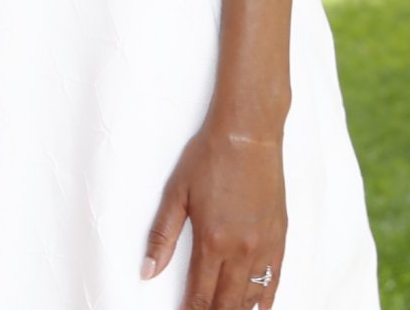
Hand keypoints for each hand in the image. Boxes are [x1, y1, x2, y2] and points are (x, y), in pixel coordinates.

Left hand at [143, 125, 285, 309]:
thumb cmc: (208, 157)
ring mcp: (264, 247)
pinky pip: (275, 281)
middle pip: (227, 302)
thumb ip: (161, 235)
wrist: (248, 134)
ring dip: (236, 309)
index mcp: (212, 241)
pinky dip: (265, 300)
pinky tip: (257, 309)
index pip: (200, 295)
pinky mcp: (280, 238)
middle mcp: (241, 251)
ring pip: (252, 298)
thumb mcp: (176, 192)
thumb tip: (147, 271)